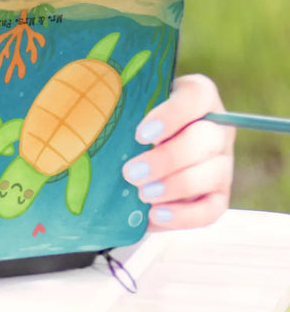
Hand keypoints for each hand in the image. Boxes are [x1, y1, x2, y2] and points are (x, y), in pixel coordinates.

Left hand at [121, 74, 234, 229]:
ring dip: (175, 187)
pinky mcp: (218, 195)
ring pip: (212, 174)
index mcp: (198, 96)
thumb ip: (124, 105)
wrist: (140, 149)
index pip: (198, 95)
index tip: (140, 134)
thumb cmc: (133, 118)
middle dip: (168, 159)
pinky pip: (212, 210)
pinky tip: (156, 215)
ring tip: (142, 194)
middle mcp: (216, 129)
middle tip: (131, 173)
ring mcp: (222, 164)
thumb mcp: (131, 104)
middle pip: (207, 140)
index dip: (172, 115)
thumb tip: (90, 120)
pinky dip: (185, 216)